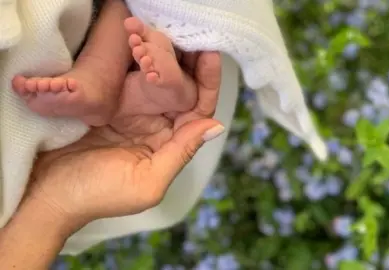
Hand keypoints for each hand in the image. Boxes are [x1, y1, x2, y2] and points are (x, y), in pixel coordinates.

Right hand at [25, 51, 223, 228]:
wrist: (45, 192)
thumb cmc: (97, 196)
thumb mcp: (147, 182)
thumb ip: (180, 153)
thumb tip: (216, 125)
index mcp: (169, 142)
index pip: (198, 108)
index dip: (207, 81)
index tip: (210, 55)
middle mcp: (154, 122)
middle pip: (179, 86)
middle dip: (185, 60)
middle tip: (185, 34)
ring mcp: (129, 108)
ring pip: (154, 75)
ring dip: (160, 53)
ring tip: (162, 30)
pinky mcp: (105, 99)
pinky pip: (126, 73)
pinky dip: (133, 57)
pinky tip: (137, 39)